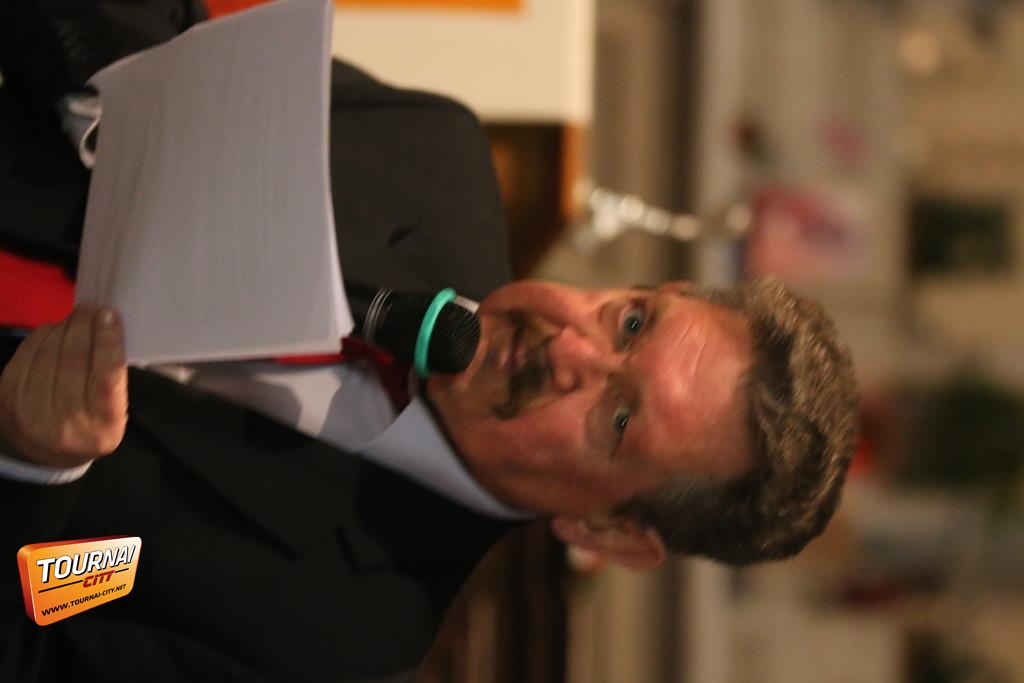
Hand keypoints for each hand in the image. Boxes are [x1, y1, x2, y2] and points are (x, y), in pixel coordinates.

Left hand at [0, 304, 127, 467]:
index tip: (110, 315)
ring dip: (64, 327)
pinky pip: (27, 354)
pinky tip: (55, 330)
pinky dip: (43, 336)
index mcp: (101, 425)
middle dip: (84, 326)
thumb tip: (106, 327)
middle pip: (73, 360)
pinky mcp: (8, 397)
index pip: (104, 377)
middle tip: (93, 308)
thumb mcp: (113, 414)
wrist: (44, 457)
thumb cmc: (90, 428)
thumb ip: (112, 378)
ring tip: (77, 317)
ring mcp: (31, 410)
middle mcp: (65, 421)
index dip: (107, 342)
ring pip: (48, 353)